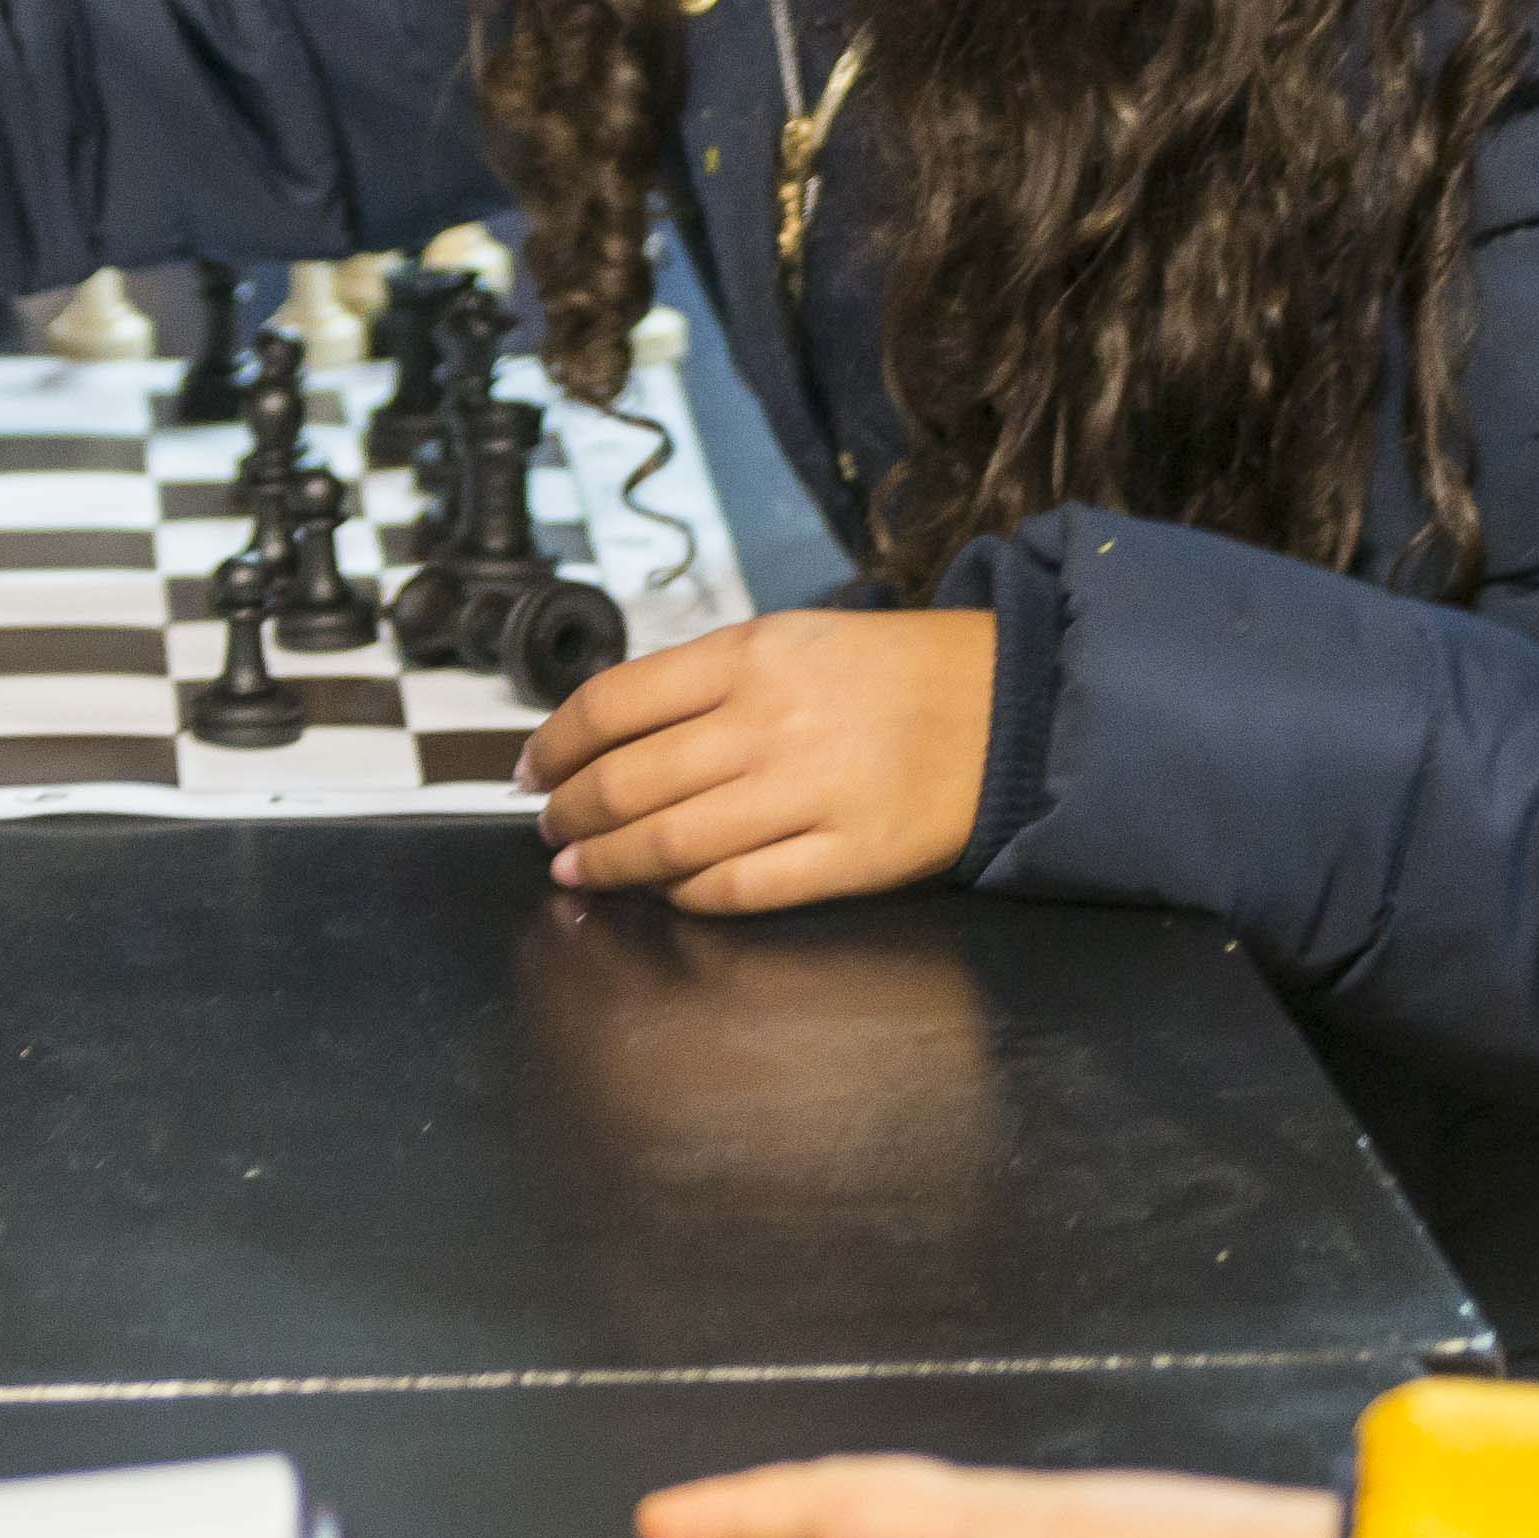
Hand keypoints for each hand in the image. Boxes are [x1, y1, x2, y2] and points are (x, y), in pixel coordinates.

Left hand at [519, 604, 1000, 908]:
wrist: (1008, 707)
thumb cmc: (890, 673)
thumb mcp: (792, 640)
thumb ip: (704, 682)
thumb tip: (606, 734)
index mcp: (749, 656)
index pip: (611, 705)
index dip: (552, 745)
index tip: (530, 771)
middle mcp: (768, 724)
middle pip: (626, 783)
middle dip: (568, 816)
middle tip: (549, 831)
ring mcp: (809, 795)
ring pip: (668, 845)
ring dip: (607, 865)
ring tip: (580, 870)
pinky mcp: (849, 857)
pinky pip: (738, 890)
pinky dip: (685, 897)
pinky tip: (664, 893)